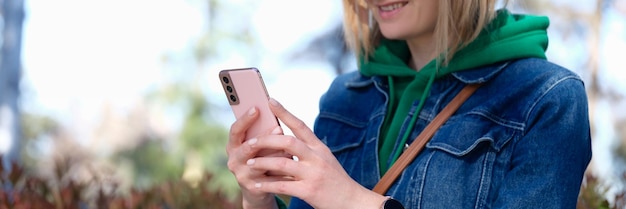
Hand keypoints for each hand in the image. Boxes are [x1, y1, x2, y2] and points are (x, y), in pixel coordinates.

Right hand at [226, 106, 285, 208]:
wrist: (258, 190)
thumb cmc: (262, 159)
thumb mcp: (259, 146)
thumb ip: (263, 134)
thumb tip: (277, 120)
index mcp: (234, 145)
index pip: (235, 130)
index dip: (245, 119)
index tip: (257, 108)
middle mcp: (233, 160)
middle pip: (247, 147)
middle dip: (264, 138)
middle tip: (279, 128)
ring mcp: (241, 175)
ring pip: (260, 163)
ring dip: (276, 156)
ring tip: (291, 149)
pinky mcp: (252, 188)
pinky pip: (269, 178)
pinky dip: (281, 172)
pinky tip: (293, 168)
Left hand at [242, 98, 386, 208]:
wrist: (352, 201)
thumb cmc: (336, 181)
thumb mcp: (325, 159)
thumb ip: (308, 150)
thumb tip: (285, 140)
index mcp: (320, 148)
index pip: (300, 126)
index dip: (285, 112)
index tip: (270, 101)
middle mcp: (317, 158)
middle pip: (288, 142)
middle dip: (266, 140)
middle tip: (250, 141)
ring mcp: (313, 174)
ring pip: (282, 163)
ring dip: (263, 163)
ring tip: (249, 164)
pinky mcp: (309, 191)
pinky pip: (283, 186)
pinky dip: (267, 185)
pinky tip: (256, 185)